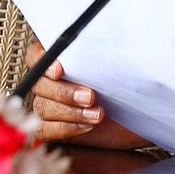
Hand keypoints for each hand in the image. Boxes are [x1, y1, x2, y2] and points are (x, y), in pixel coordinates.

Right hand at [26, 43, 149, 148]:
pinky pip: (45, 130)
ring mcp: (50, 105)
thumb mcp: (119, 67)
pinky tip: (87, 126)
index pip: (37, 54)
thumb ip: (104, 55)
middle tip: (90, 97)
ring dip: (70, 112)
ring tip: (97, 115)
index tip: (59, 70)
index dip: (42, 60)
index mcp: (62, 59)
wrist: (137, 115)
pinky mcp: (52, 128)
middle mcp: (52, 81)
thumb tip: (104, 42)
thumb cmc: (126, 87)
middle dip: (64, 92)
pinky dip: (65, 128)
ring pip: (43, 107)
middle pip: (39, 84)